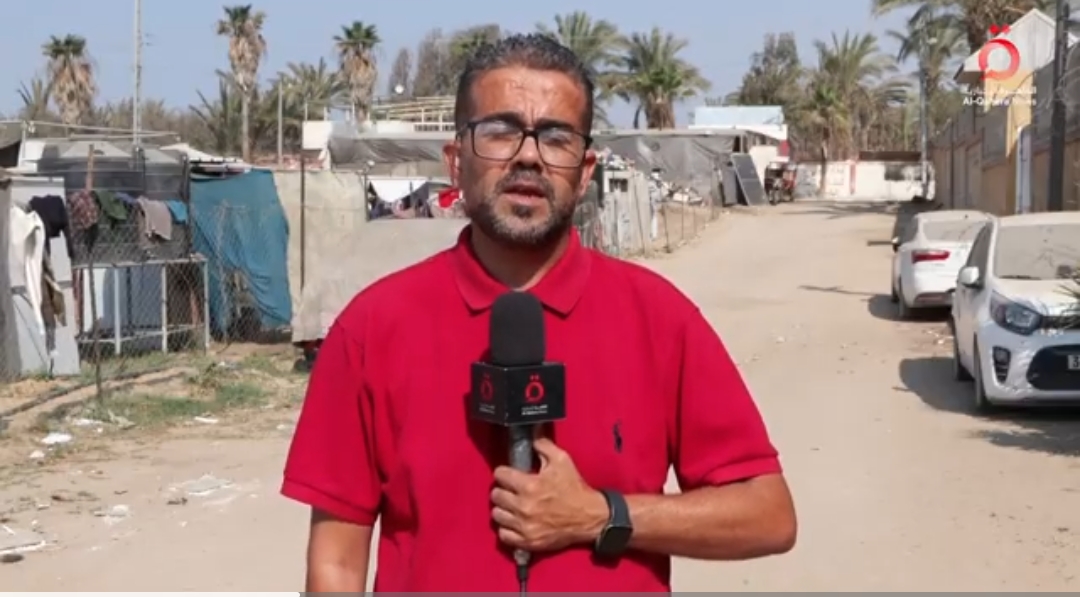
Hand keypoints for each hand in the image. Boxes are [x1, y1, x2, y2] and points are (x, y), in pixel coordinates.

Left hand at [491, 437, 607, 552]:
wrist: (589, 517)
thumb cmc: (575, 489)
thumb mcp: (562, 460)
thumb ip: (543, 446)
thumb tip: (531, 436)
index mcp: (529, 485)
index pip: (500, 475)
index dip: (504, 472)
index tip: (510, 475)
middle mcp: (523, 506)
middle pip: (496, 495)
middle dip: (503, 490)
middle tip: (512, 490)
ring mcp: (524, 526)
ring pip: (497, 515)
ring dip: (503, 509)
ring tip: (512, 506)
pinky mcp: (527, 541)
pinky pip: (503, 535)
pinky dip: (507, 528)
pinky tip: (515, 522)